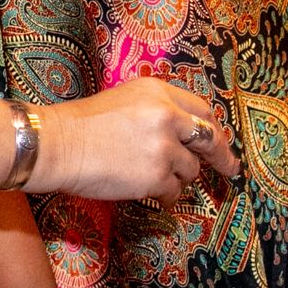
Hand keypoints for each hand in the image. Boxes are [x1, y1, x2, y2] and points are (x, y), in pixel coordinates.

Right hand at [34, 77, 239, 199]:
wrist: (58, 145)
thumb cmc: (82, 125)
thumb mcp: (125, 100)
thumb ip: (157, 110)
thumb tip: (183, 133)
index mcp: (159, 92)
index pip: (202, 109)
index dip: (213, 128)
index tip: (220, 141)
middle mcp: (168, 116)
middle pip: (209, 138)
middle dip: (222, 156)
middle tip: (230, 169)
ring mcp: (164, 147)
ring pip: (190, 169)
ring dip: (178, 177)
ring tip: (154, 179)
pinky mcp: (156, 176)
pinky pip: (173, 190)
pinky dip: (166, 195)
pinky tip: (154, 195)